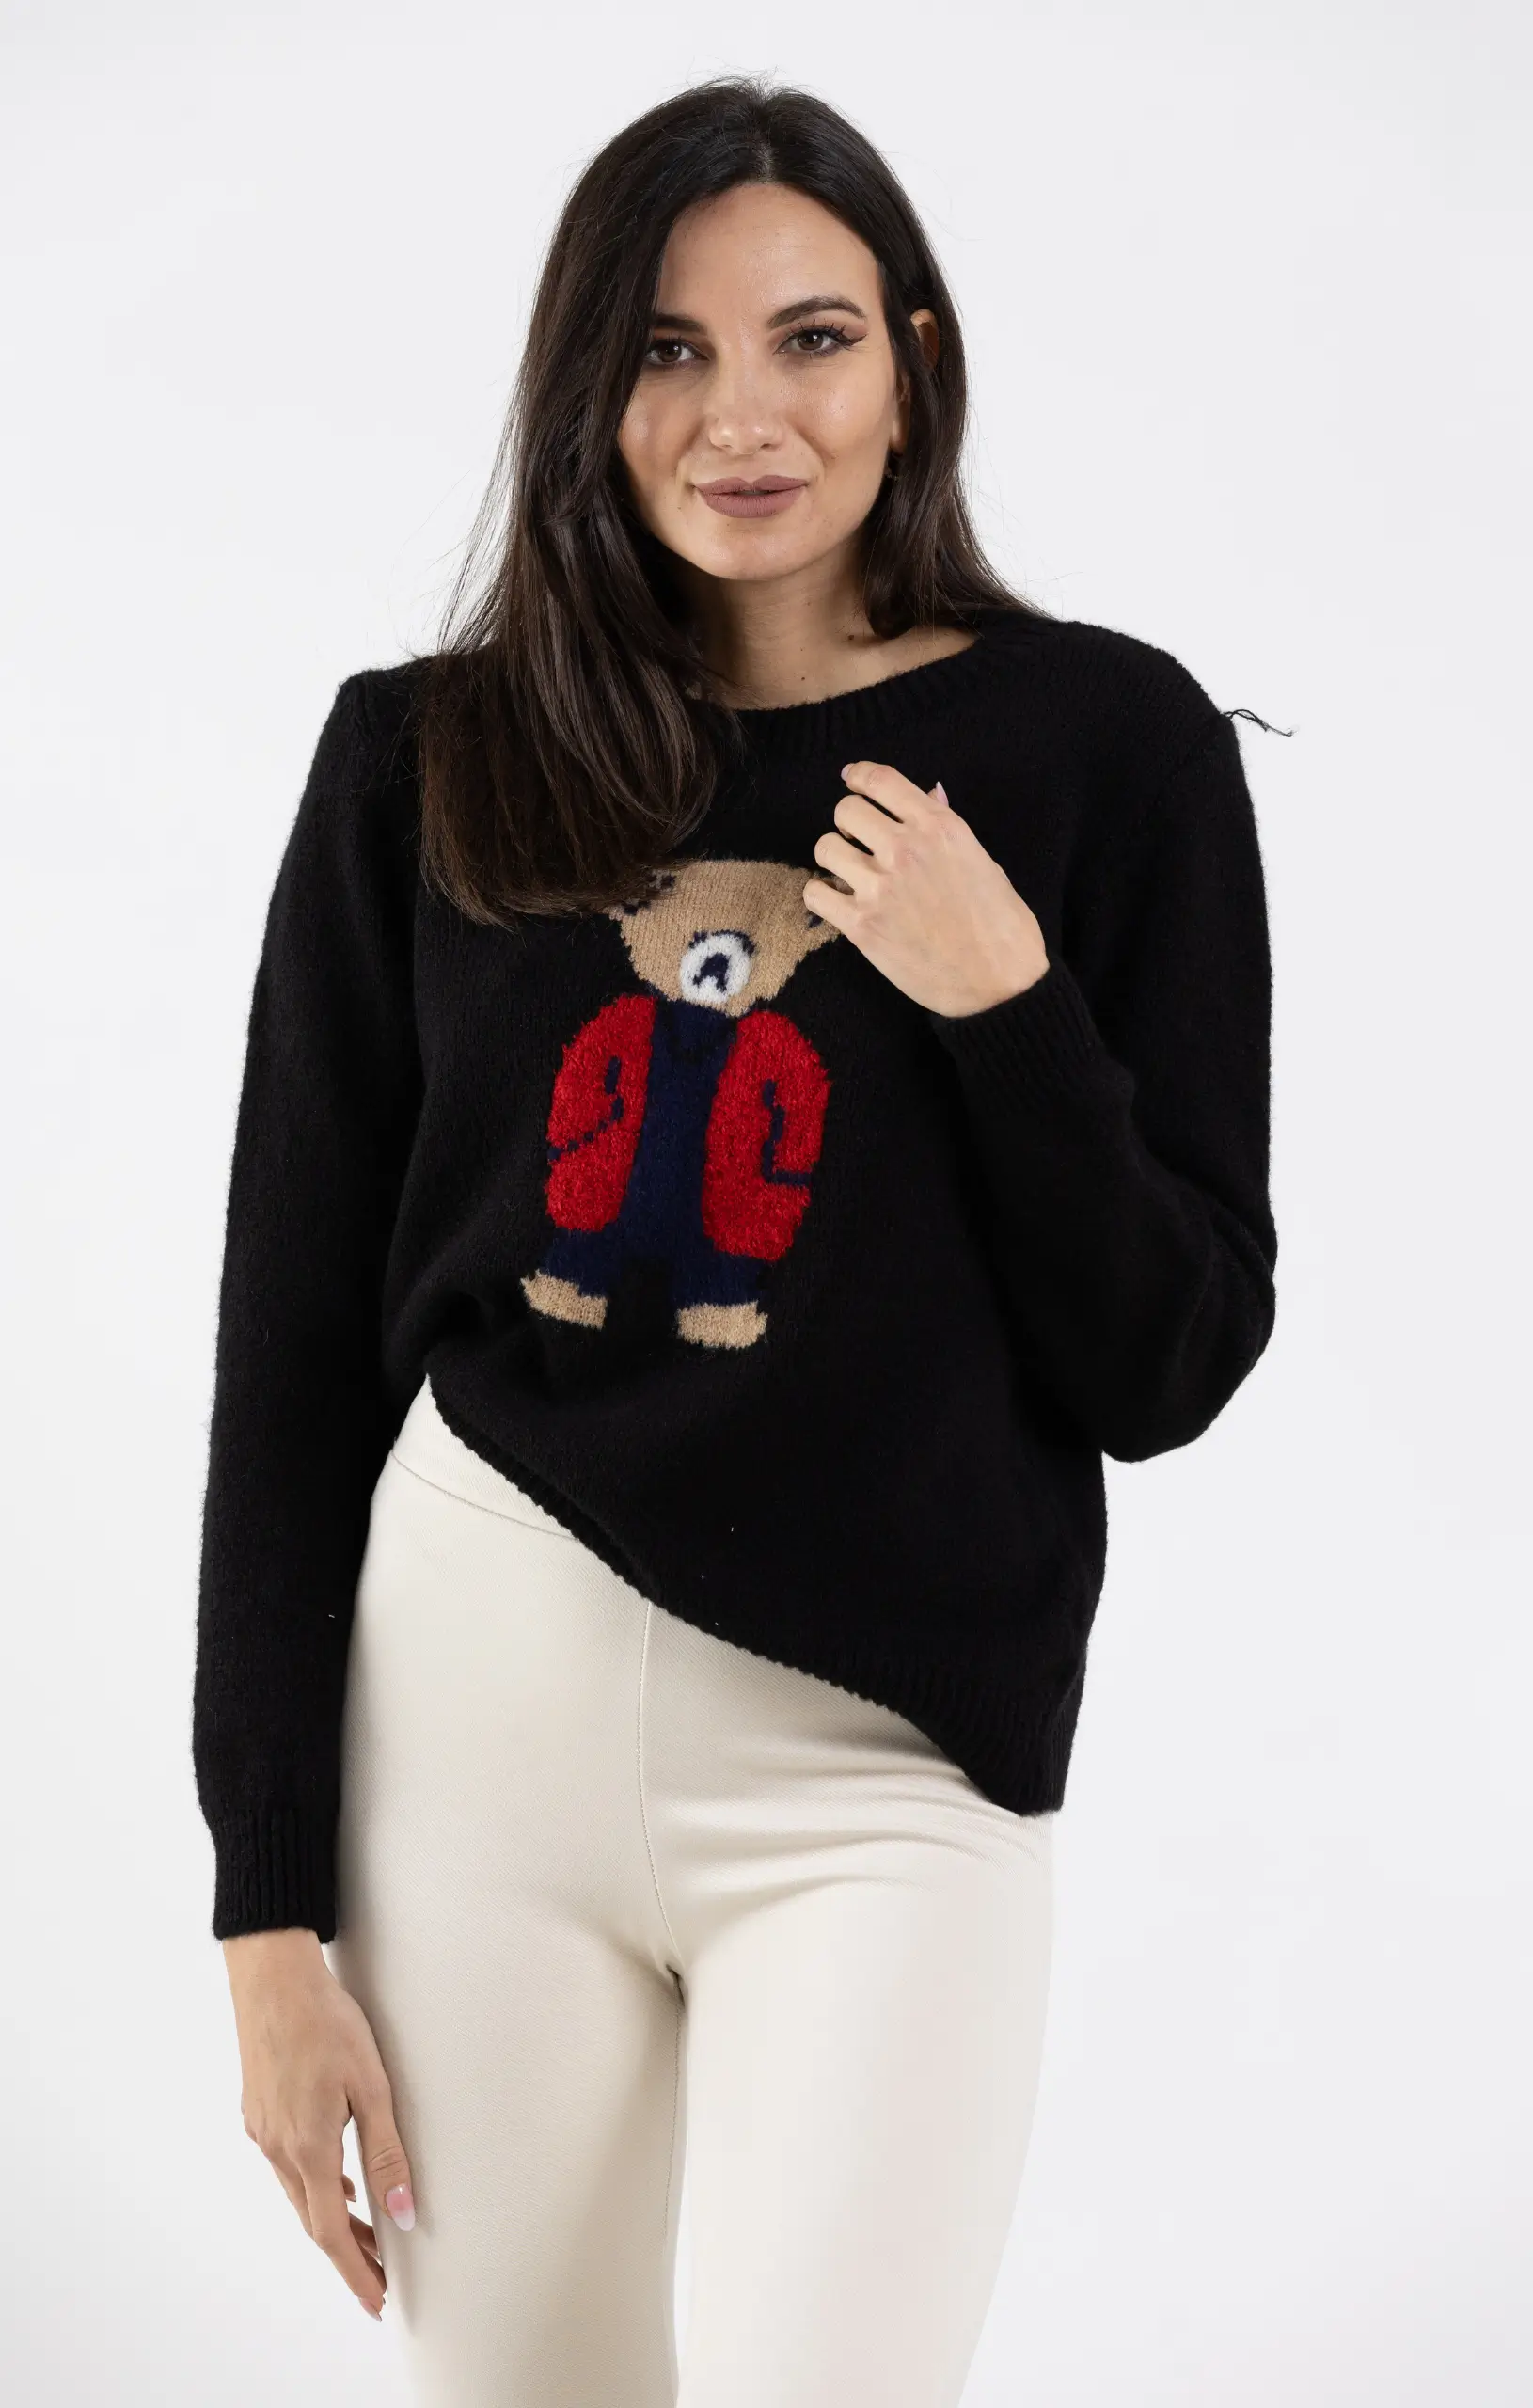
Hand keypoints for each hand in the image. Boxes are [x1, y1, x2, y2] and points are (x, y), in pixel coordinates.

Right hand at [223, 1928, 414, 2321]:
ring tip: (366, 2234)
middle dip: (347, 2253)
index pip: (330, 2233)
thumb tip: (402, 2212)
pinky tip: (335, 2179)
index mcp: (308, 2147)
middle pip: (313, 2220)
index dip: (355, 2271)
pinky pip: (287, 2166)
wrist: (273, 1978)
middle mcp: (278, 2148)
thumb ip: (386, 2152)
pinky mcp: (257, 2112)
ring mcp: (262, 2131)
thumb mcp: (371, 2085)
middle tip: (379, 2275)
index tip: (377, 2300)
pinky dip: (313, 2186)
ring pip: (298, 2194)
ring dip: (330, 2219)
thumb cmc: (326, 2022)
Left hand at [804, 761, 1049, 1015]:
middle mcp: (905, 850)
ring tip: (850, 875)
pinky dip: (822, 896)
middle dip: (849, 822)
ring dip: (834, 858)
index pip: (881, 780)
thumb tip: (928, 794)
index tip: (851, 780)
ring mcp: (880, 887)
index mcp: (939, 827)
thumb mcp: (983, 862)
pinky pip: (815, 894)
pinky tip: (839, 904)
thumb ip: (947, 827)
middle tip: (859, 841)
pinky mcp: (862, 926)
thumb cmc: (1003, 926)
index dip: (859, 776)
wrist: (1000, 984)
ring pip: (825, 847)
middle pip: (846, 810)